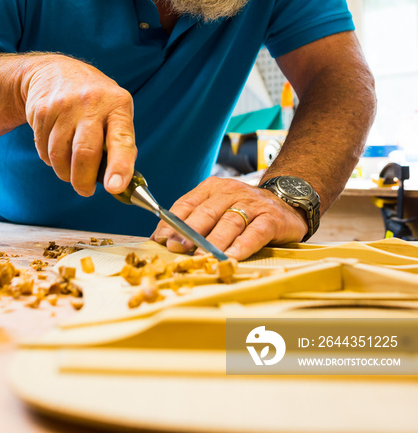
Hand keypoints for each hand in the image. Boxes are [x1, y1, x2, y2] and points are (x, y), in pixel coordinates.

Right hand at [21, 54, 136, 196]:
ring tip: (71, 169)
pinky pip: (44, 149)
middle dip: (83, 181)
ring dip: (65, 172)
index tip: (114, 187)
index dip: (119, 166)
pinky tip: (57, 148)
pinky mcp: (41, 111)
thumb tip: (120, 182)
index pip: (121, 139)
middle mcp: (92, 103)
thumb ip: (120, 143)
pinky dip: (51, 159)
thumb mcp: (115, 111)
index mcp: (118, 105)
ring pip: (60, 156)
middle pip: (85, 153)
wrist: (55, 71)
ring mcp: (64, 106)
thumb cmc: (94, 101)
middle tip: (85, 190)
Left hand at [151, 177, 307, 260]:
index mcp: (212, 188)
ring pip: (229, 223)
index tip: (160, 239)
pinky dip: (243, 245)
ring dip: (214, 241)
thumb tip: (164, 239)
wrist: (285, 199)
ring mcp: (252, 204)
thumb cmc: (245, 209)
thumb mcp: (218, 206)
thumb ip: (195, 219)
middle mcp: (231, 192)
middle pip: (206, 212)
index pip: (187, 204)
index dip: (172, 222)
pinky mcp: (272, 218)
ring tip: (202, 256)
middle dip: (189, 232)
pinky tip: (232, 257)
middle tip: (176, 248)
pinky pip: (255, 232)